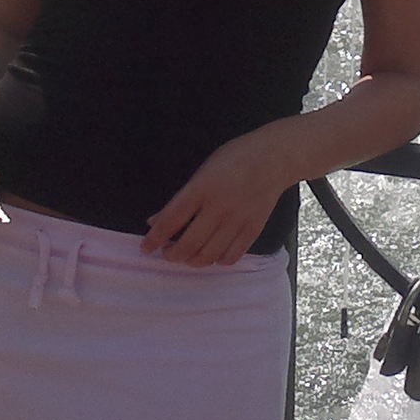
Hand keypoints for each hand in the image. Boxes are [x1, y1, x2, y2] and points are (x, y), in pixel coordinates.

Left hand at [142, 126, 295, 265]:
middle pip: (188, 244)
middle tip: (166, 253)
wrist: (274, 158)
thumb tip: (156, 220)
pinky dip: (218, 261)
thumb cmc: (234, 159)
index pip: (171, 220)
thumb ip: (181, 198)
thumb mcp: (203, 170)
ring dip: (192, 261)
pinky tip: (213, 254)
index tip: (145, 248)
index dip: (155, 238)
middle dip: (172, 255)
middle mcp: (218, 207)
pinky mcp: (253, 229)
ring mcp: (237, 220)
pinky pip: (232, 256)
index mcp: (201, 188)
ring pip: (209, 255)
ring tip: (186, 256)